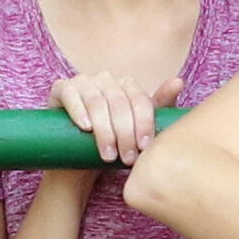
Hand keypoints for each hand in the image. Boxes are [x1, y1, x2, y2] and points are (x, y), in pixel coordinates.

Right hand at [47, 69, 176, 165]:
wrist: (79, 158)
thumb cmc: (114, 143)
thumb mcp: (138, 129)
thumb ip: (159, 106)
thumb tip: (178, 81)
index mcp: (127, 85)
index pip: (140, 100)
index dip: (144, 125)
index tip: (145, 148)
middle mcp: (105, 79)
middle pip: (120, 103)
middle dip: (125, 134)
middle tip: (127, 159)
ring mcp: (82, 82)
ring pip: (98, 102)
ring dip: (104, 131)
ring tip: (108, 154)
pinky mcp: (60, 89)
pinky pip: (71, 95)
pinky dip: (79, 111)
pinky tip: (86, 127)